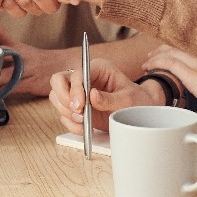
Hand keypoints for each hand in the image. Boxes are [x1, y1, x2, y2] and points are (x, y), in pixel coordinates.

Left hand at [0, 13, 55, 96]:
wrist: (64, 67)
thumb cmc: (39, 61)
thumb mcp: (23, 52)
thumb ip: (4, 54)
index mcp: (17, 47)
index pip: (2, 34)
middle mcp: (20, 56)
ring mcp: (25, 70)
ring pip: (2, 74)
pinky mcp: (30, 84)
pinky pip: (11, 89)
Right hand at [47, 57, 161, 133]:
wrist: (140, 115)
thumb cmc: (137, 102)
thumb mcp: (128, 100)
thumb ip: (110, 98)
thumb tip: (92, 96)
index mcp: (98, 69)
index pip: (77, 73)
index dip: (75, 88)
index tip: (80, 106)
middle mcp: (84, 78)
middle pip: (58, 81)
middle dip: (64, 98)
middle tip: (77, 112)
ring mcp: (78, 93)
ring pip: (56, 97)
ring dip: (66, 112)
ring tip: (84, 121)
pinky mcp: (76, 108)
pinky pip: (63, 115)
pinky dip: (71, 124)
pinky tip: (84, 128)